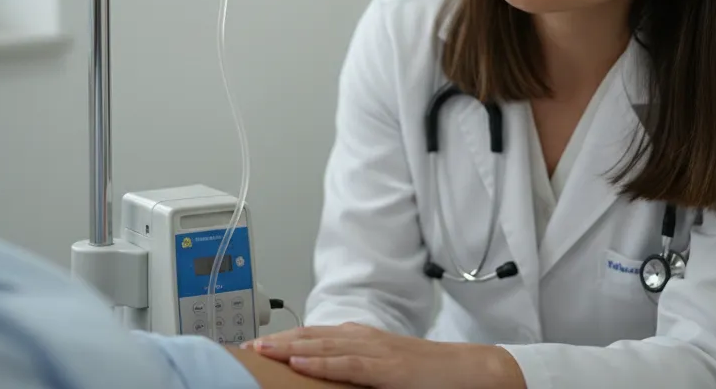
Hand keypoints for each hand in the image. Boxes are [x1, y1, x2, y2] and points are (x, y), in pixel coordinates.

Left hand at [242, 323, 525, 388]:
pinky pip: (348, 364)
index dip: (284, 339)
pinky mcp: (387, 368)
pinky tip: (300, 362)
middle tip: (245, 347)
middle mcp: (364, 339)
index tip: (257, 345)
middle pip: (311, 335)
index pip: (315, 336)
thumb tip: (326, 379)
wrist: (470, 370)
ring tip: (261, 350)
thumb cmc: (429, 376)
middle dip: (277, 340)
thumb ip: (357, 373)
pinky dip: (321, 362)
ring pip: (323, 346)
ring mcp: (376, 351)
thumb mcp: (385, 372)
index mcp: (362, 339)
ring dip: (289, 347)